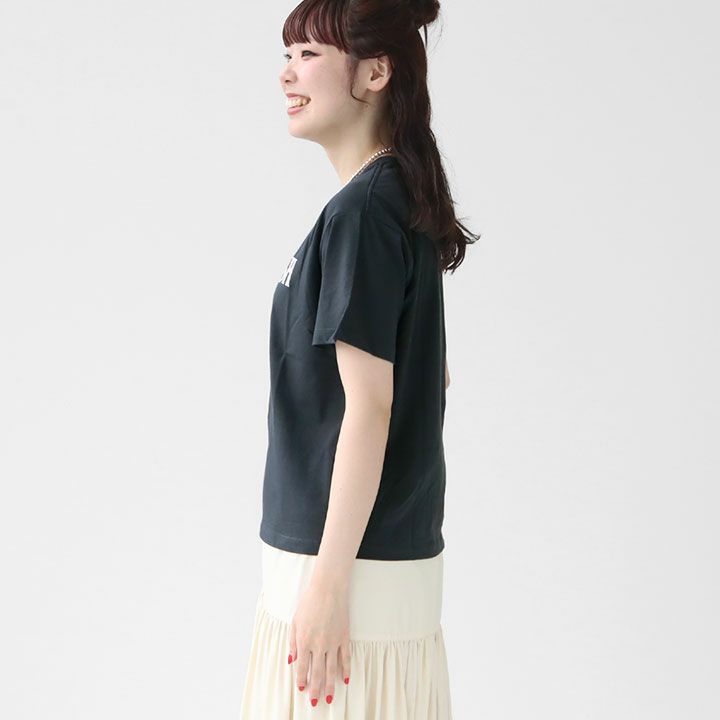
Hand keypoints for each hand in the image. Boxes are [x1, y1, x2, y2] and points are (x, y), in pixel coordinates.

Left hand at [288, 580, 351, 706]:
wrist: (328, 589)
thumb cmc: (309, 602)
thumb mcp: (295, 621)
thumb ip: (293, 642)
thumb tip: (292, 660)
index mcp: (304, 642)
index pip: (303, 667)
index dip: (302, 680)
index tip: (302, 689)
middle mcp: (319, 645)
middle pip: (317, 673)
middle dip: (315, 689)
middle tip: (314, 702)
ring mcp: (333, 642)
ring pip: (332, 670)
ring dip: (330, 685)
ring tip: (330, 698)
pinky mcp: (344, 637)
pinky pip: (346, 658)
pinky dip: (346, 670)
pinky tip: (345, 680)